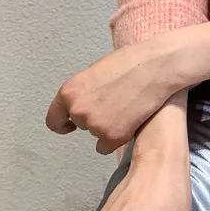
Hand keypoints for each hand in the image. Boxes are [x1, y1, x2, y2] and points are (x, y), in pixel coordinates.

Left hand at [46, 21, 209, 152]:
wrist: (155, 68)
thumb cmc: (130, 63)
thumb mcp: (95, 72)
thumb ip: (83, 90)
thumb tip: (83, 101)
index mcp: (68, 93)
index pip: (54, 120)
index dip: (63, 125)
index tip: (70, 127)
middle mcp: (77, 111)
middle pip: (81, 125)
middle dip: (94, 118)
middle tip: (115, 105)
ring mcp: (94, 126)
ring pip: (96, 134)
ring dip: (107, 127)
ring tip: (126, 109)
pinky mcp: (112, 137)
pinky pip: (105, 147)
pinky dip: (116, 139)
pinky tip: (129, 123)